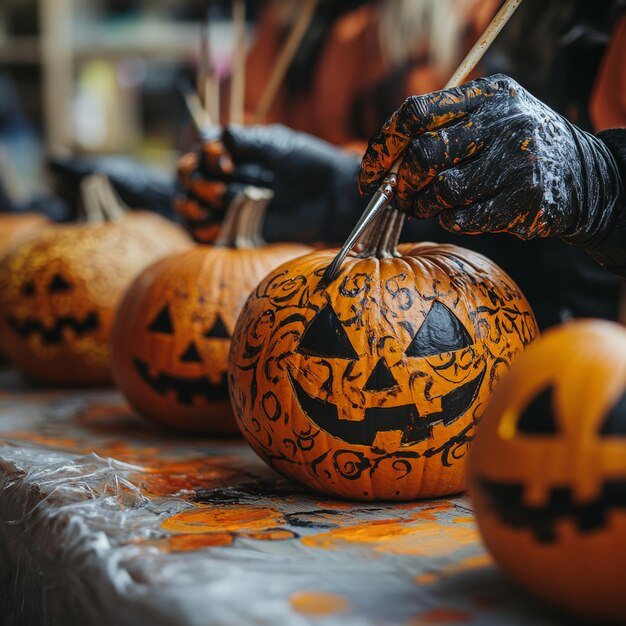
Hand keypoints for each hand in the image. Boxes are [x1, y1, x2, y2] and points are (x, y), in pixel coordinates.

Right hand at [174, 124, 362, 242]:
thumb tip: (221, 135)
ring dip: (191, 205)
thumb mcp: (277, 144)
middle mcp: (226, 176)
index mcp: (232, 151)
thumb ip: (249, 139)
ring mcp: (230, 203)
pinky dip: (203, 230)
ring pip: (191, 204)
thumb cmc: (307, 163)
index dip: (204, 154)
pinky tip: (214, 228)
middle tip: (218, 189)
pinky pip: (207, 232)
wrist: (329, 196)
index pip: (200, 150)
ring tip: (209, 207)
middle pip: (190, 177)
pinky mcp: (237, 227)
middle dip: (195, 180)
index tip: (222, 157)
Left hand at [359, 74, 622, 242]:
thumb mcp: (490, 117)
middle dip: (401, 183)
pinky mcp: (524, 199)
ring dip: (423, 206)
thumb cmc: (518, 148)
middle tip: (399, 197)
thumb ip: (443, 128)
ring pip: (441, 191)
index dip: (383, 146)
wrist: (585, 176)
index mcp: (487, 94)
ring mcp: (516, 160)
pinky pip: (462, 218)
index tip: (369, 174)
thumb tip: (382, 164)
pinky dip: (449, 221)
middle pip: (423, 155)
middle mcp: (503, 121)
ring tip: (427, 207)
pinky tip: (457, 215)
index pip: (415, 113)